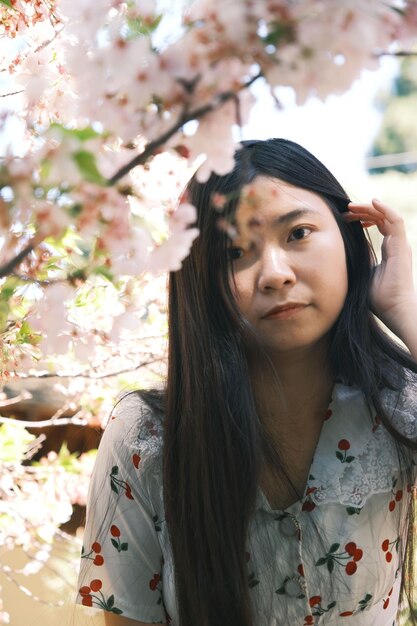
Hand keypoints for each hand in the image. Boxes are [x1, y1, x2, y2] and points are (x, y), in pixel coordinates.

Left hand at [342, 198, 415, 341]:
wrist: (394, 310)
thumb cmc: (379, 298)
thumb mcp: (362, 273)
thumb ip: (358, 260)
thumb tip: (341, 252)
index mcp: (389, 250)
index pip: (378, 225)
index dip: (363, 218)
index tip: (345, 218)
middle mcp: (396, 245)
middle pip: (382, 218)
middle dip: (363, 210)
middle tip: (345, 210)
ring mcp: (400, 244)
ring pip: (387, 216)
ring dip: (370, 208)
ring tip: (352, 206)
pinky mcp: (401, 246)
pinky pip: (396, 220)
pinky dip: (385, 209)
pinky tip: (372, 202)